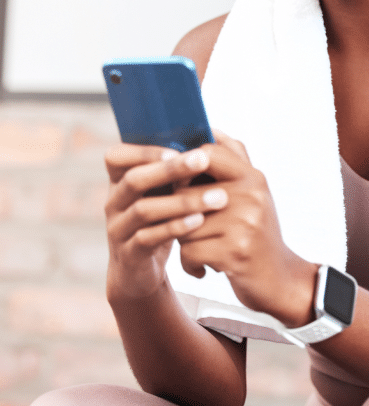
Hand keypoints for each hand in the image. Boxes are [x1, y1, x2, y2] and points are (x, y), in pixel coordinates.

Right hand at [103, 143, 230, 302]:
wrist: (139, 271)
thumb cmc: (158, 219)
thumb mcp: (163, 192)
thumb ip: (176, 168)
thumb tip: (211, 134)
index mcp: (120, 180)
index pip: (116, 157)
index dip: (143, 151)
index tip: (176, 148)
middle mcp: (114, 201)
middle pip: (134, 180)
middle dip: (170, 169)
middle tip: (203, 159)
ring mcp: (118, 228)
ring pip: (144, 210)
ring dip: (183, 201)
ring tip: (217, 197)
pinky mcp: (129, 254)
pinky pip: (148, 238)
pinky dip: (175, 227)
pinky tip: (200, 221)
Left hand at [175, 130, 317, 327]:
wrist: (281, 279)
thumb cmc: (258, 233)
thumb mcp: (253, 193)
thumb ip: (233, 163)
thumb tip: (208, 129)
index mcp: (253, 176)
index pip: (208, 152)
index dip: (183, 164)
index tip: (176, 180)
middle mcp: (251, 194)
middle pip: (187, 191)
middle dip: (178, 211)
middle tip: (186, 223)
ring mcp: (245, 223)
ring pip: (184, 225)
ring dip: (185, 241)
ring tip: (201, 248)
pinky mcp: (235, 252)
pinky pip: (189, 252)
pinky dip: (190, 263)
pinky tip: (204, 267)